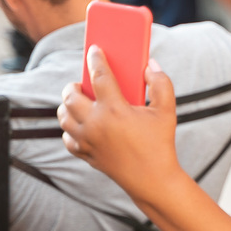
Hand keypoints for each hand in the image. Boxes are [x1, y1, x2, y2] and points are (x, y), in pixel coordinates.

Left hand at [58, 47, 180, 199]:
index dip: (95, 58)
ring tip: (79, 101)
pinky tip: (80, 124)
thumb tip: (150, 65)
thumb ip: (161, 83)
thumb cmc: (161, 144)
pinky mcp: (85, 154)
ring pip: (63, 116)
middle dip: (73, 85)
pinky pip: (68, 137)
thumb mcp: (167, 111)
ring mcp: (87, 141)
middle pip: (70, 95)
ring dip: (67, 106)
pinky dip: (70, 129)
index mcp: (115, 110)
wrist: (153, 180)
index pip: (98, 75)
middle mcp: (96, 124)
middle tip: (82, 83)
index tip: (94, 49)